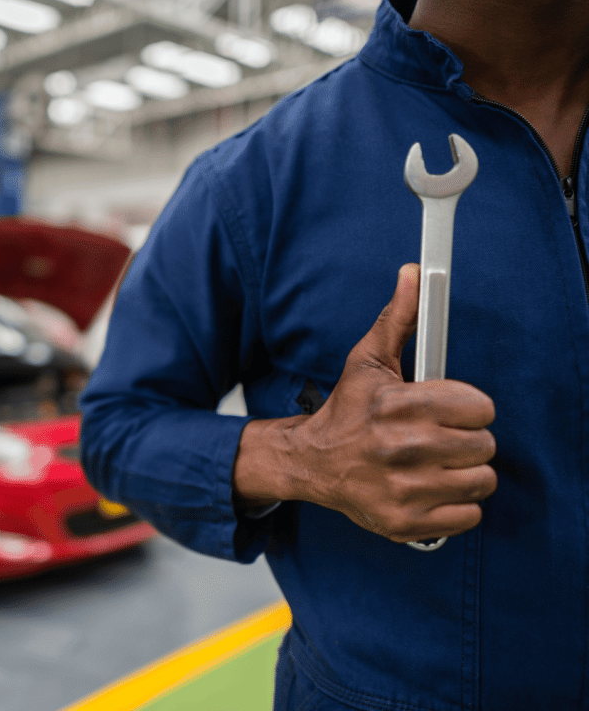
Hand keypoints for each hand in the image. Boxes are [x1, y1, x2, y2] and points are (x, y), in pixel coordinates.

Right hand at [234, 263, 496, 543]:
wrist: (311, 464)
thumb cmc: (348, 411)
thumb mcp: (368, 362)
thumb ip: (398, 319)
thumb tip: (413, 274)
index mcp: (397, 406)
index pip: (479, 408)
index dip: (469, 408)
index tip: (450, 411)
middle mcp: (399, 449)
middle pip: (484, 446)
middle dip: (467, 441)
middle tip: (440, 438)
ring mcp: (402, 489)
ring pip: (481, 481)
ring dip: (464, 473)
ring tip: (437, 464)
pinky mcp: (404, 522)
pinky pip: (468, 516)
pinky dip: (456, 507)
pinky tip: (431, 489)